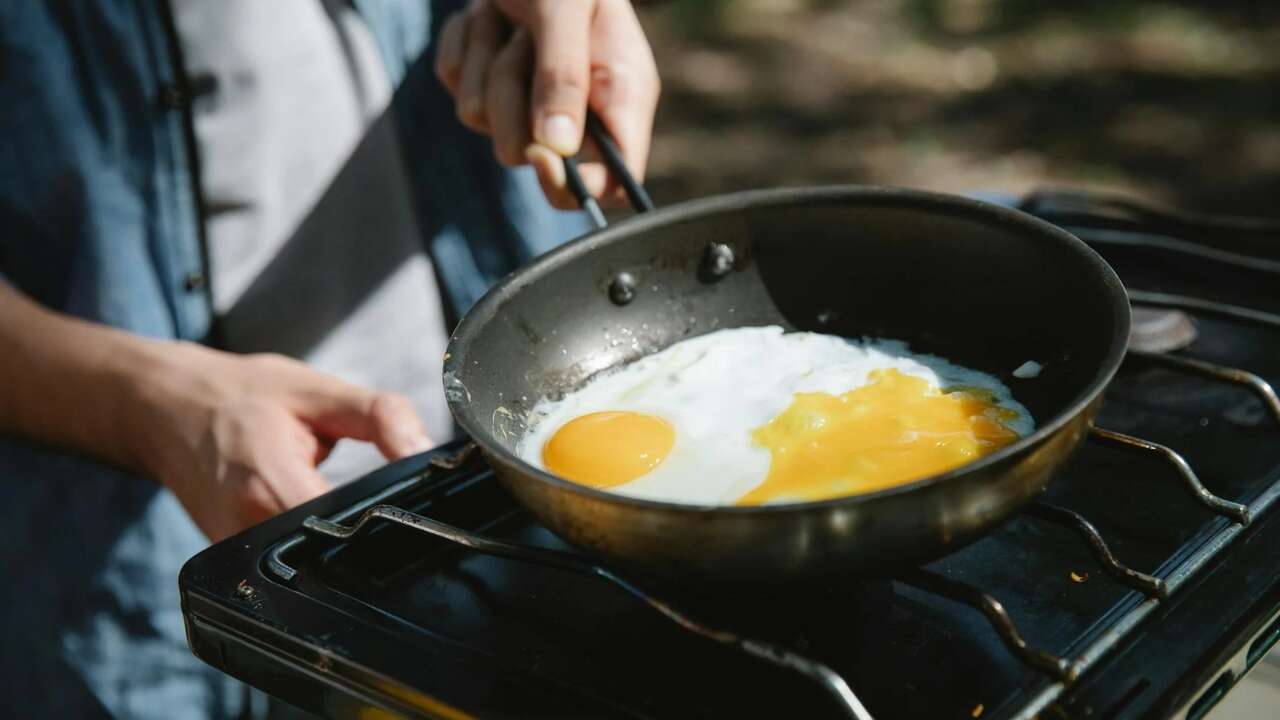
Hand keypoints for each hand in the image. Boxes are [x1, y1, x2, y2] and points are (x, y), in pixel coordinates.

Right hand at [130, 344, 430, 541]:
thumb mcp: (317, 391)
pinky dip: (308, 541)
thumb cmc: (238, 396)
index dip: (386, 520)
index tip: (408, 503)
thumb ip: (380, 417)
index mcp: (270, 484)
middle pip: (333, 552)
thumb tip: (425, 451)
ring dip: (337, 537)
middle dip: (367, 530)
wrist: (163, 407)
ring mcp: (232, 551)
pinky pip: (285, 564)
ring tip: (345, 500)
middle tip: (379, 493)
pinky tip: (317, 514)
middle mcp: (247, 529)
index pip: (348, 527)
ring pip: (310, 564)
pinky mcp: (228, 560)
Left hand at [435, 0, 659, 208]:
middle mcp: (577, 109)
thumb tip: (556, 147)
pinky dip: (464, 47)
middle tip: (524, 44)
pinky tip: (488, 18)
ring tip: (509, 20)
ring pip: (485, 123)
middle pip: (531, 158)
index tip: (544, 157)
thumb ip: (564, 75)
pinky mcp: (485, 83)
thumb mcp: (566, 8)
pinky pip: (455, 88)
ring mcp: (527, 100)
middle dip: (513, 104)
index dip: (579, 186)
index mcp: (620, 96)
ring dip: (485, 63)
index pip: (615, 182)